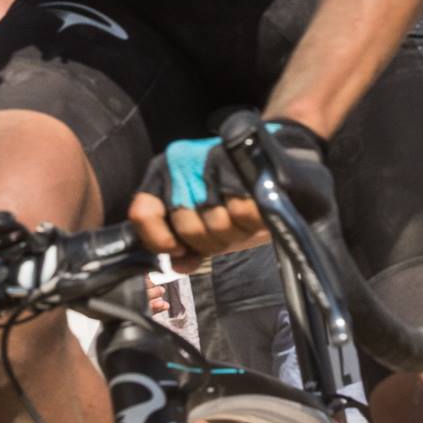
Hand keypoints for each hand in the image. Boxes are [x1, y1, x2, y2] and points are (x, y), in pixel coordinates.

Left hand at [129, 120, 329, 267]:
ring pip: (215, 221)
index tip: (180, 249)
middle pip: (187, 226)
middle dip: (212, 241)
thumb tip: (177, 265)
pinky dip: (253, 221)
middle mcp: (179, 163)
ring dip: (236, 232)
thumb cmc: (238, 196)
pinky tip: (258, 212)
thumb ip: (187, 245)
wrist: (279, 164)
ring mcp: (207, 157)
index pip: (142, 213)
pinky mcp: (238, 159)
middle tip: (227, 232)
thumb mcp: (206, 224)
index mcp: (162, 177)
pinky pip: (242, 210)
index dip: (161, 240)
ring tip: (244, 220)